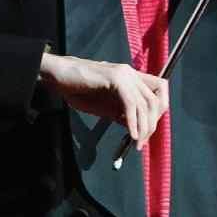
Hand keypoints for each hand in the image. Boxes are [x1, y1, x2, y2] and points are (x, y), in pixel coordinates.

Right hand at [39, 52, 167, 150]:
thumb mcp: (105, 105)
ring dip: (143, 127)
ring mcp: (125, 74)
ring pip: (145, 104)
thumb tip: (136, 128)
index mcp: (132, 77)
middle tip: (141, 143)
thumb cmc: (78, 89)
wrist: (57, 76)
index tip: (147, 131)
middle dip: (151, 125)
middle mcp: (132, 74)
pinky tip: (131, 134)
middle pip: (155, 101)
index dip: (158, 113)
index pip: (159, 92)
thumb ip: (121, 113)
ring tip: (136, 143)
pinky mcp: (116, 79)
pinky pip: (131, 104)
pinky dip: (133, 122)